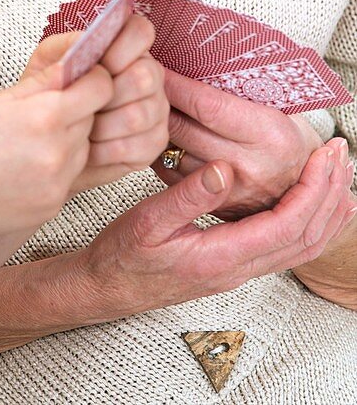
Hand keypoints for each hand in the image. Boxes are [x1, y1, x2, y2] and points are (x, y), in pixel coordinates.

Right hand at [0, 57, 114, 247]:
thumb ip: (40, 84)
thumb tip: (74, 64)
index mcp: (42, 118)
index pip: (99, 89)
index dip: (93, 77)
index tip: (82, 74)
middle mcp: (57, 153)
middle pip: (91, 118)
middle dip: (76, 108)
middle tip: (42, 107)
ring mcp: (57, 185)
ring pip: (83, 147)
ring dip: (68, 137)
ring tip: (27, 138)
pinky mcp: (52, 206)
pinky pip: (69, 174)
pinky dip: (56, 164)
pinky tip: (23, 163)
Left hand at [25, 16, 168, 192]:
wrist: (49, 138)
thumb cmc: (52, 95)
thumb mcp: (48, 64)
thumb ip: (66, 47)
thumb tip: (84, 44)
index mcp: (125, 48)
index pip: (140, 31)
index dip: (122, 46)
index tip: (100, 62)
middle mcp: (148, 74)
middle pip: (144, 76)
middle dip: (107, 94)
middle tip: (83, 103)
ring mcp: (156, 107)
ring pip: (139, 114)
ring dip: (102, 126)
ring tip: (81, 128)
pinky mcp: (155, 140)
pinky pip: (139, 145)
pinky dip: (107, 150)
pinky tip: (90, 148)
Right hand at [77, 145, 353, 320]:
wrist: (108, 287)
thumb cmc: (123, 254)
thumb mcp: (147, 220)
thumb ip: (188, 197)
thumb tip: (225, 170)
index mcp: (222, 257)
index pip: (287, 226)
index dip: (313, 189)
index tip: (325, 154)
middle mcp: (239, 269)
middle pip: (305, 239)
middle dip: (329, 194)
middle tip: (342, 154)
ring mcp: (239, 271)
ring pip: (300, 248)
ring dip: (325, 211)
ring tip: (340, 176)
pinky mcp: (234, 265)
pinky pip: (286, 248)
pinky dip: (309, 223)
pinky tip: (311, 204)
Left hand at [153, 68, 336, 218]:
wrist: (306, 182)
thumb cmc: (284, 132)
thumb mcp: (274, 104)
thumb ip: (236, 89)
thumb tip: (187, 58)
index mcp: (269, 133)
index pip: (206, 106)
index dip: (174, 85)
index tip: (155, 67)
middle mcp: (250, 166)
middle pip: (183, 130)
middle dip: (156, 102)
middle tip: (138, 81)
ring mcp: (231, 190)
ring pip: (172, 154)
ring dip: (153, 127)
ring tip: (141, 104)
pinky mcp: (214, 206)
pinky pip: (170, 175)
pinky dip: (158, 151)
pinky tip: (154, 132)